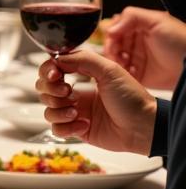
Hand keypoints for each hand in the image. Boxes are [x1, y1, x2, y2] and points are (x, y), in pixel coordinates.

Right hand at [36, 49, 156, 154]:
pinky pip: (56, 129)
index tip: (55, 75)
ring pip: (48, 110)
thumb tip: (57, 58)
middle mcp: (75, 94)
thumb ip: (83, 59)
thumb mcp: (110, 70)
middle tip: (69, 93)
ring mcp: (74, 112)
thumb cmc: (131, 98)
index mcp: (82, 77)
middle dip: (51, 91)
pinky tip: (84, 125)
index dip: (48, 71)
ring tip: (77, 113)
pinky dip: (66, 128)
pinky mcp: (76, 130)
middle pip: (44, 89)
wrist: (143, 127)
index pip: (52, 69)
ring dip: (59, 111)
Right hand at [104, 6, 185, 89]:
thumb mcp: (158, 21)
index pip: (115, 29)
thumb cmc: (181, 42)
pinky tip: (129, 73)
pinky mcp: (138, 75)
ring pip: (114, 60)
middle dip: (112, 50)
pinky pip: (121, 75)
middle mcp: (136, 43)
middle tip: (117, 55)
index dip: (111, 35)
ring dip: (115, 62)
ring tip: (124, 64)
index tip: (112, 40)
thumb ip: (132, 16)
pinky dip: (121, 74)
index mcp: (139, 28)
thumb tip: (110, 28)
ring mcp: (136, 59)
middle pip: (112, 45)